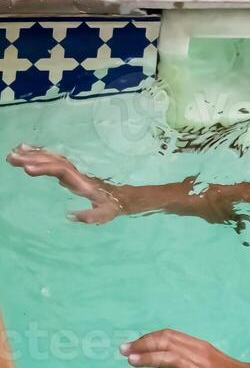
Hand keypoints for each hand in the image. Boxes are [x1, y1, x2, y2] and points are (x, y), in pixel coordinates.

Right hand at [6, 143, 124, 222]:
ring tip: (13, 153)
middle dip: (32, 159)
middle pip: (52, 161)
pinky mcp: (70, 171)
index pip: (62, 171)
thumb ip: (91, 216)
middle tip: (11, 158)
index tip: (28, 169)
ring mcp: (73, 171)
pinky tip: (25, 151)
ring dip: (33, 154)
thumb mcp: (104, 214)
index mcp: (82, 182)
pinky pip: (53, 160)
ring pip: (51, 158)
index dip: (45, 168)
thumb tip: (70, 216)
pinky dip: (39, 154)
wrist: (120, 197)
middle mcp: (76, 173)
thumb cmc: (111, 207)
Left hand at [121, 329, 249, 367]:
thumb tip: (165, 356)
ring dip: (147, 359)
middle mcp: (199, 355)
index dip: (148, 337)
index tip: (133, 344)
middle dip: (142, 345)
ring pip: (169, 360)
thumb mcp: (212, 359)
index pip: (169, 335)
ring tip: (131, 362)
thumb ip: (190, 357)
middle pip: (166, 343)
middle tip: (124, 351)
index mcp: (200, 347)